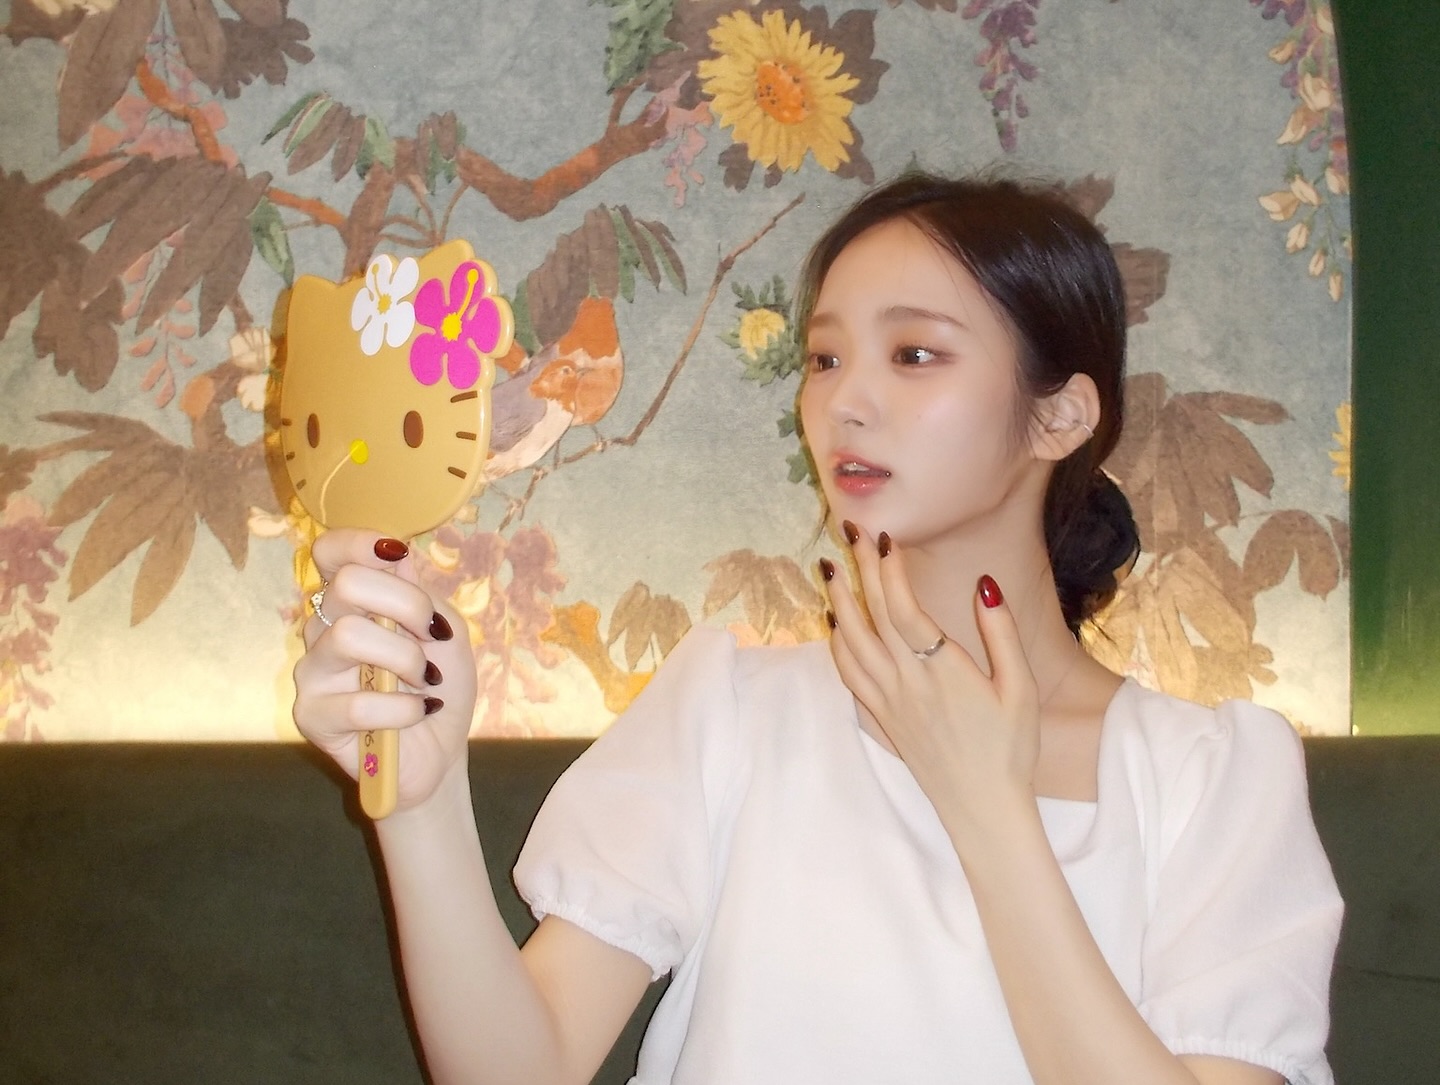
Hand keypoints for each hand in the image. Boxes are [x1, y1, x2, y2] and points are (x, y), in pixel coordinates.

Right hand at [293, 528, 477, 811]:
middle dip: (406, 606)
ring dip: (405, 659)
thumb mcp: (446, 631)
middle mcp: (323, 628)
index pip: (330, 551)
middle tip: (432, 637)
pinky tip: (418, 712)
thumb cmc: (439, 685)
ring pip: (348, 635)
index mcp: (353, 602)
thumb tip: (394, 553)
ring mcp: (313, 671)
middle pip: (346, 584)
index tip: (398, 556)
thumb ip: (419, 593)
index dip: (360, 543)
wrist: (439, 752)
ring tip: (427, 680)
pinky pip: (356, 701)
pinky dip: (403, 707)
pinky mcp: (311, 715)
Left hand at [821, 524, 1040, 844]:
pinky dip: (838, 644)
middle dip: (861, 569)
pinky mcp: (882, 720)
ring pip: (852, 642)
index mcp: (942, 670)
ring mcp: (889, 702)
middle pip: (873, 616)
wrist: (983, 807)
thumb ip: (1002, 634)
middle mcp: (907, 682)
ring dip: (840, 602)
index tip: (886, 536)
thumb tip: (984, 585)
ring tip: (831, 569)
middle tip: (850, 531)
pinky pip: (849, 675)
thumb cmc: (1010, 748)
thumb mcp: (1020, 688)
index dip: (890, 569)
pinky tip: (835, 625)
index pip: (904, 607)